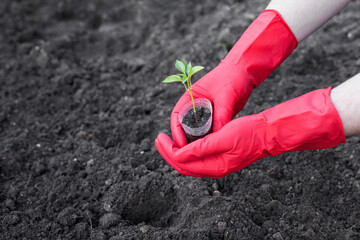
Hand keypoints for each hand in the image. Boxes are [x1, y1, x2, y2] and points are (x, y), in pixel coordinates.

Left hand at [156, 88, 344, 177]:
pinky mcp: (220, 158)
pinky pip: (197, 158)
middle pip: (184, 166)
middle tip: (158, 139)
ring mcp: (217, 165)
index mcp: (215, 166)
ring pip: (189, 163)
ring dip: (175, 153)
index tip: (160, 138)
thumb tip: (179, 154)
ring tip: (166, 141)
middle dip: (168, 153)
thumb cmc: (248, 132)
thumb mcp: (224, 137)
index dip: (168, 151)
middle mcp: (215, 169)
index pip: (183, 163)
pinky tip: (182, 142)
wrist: (267, 134)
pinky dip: (186, 151)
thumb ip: (201, 148)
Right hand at [171, 10, 297, 146]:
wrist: (246, 72)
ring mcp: (206, 112)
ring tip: (201, 154)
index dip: (176, 131)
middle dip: (186, 140)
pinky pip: (211, 131)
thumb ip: (221, 114)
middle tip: (190, 154)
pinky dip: (211, 139)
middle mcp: (196, 106)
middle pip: (186, 126)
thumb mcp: (226, 95)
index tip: (180, 144)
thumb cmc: (232, 77)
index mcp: (190, 97)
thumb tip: (217, 135)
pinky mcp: (217, 118)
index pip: (177, 116)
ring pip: (198, 130)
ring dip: (199, 141)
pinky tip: (214, 148)